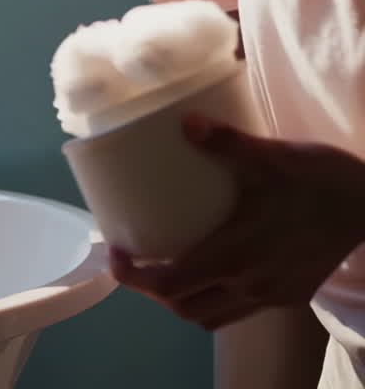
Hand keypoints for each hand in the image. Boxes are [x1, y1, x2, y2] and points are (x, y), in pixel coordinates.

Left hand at [111, 116, 364, 330]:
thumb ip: (226, 142)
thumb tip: (186, 123)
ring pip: (210, 316)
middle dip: (151, 289)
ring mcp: (272, 295)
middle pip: (183, 307)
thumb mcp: (271, 156)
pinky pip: (237, 310)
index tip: (116, 254)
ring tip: (166, 267)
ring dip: (182, 299)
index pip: (170, 284)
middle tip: (136, 259)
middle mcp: (251, 284)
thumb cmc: (321, 180)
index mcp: (237, 255)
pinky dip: (212, 298)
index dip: (133, 276)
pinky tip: (209, 270)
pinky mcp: (289, 295)